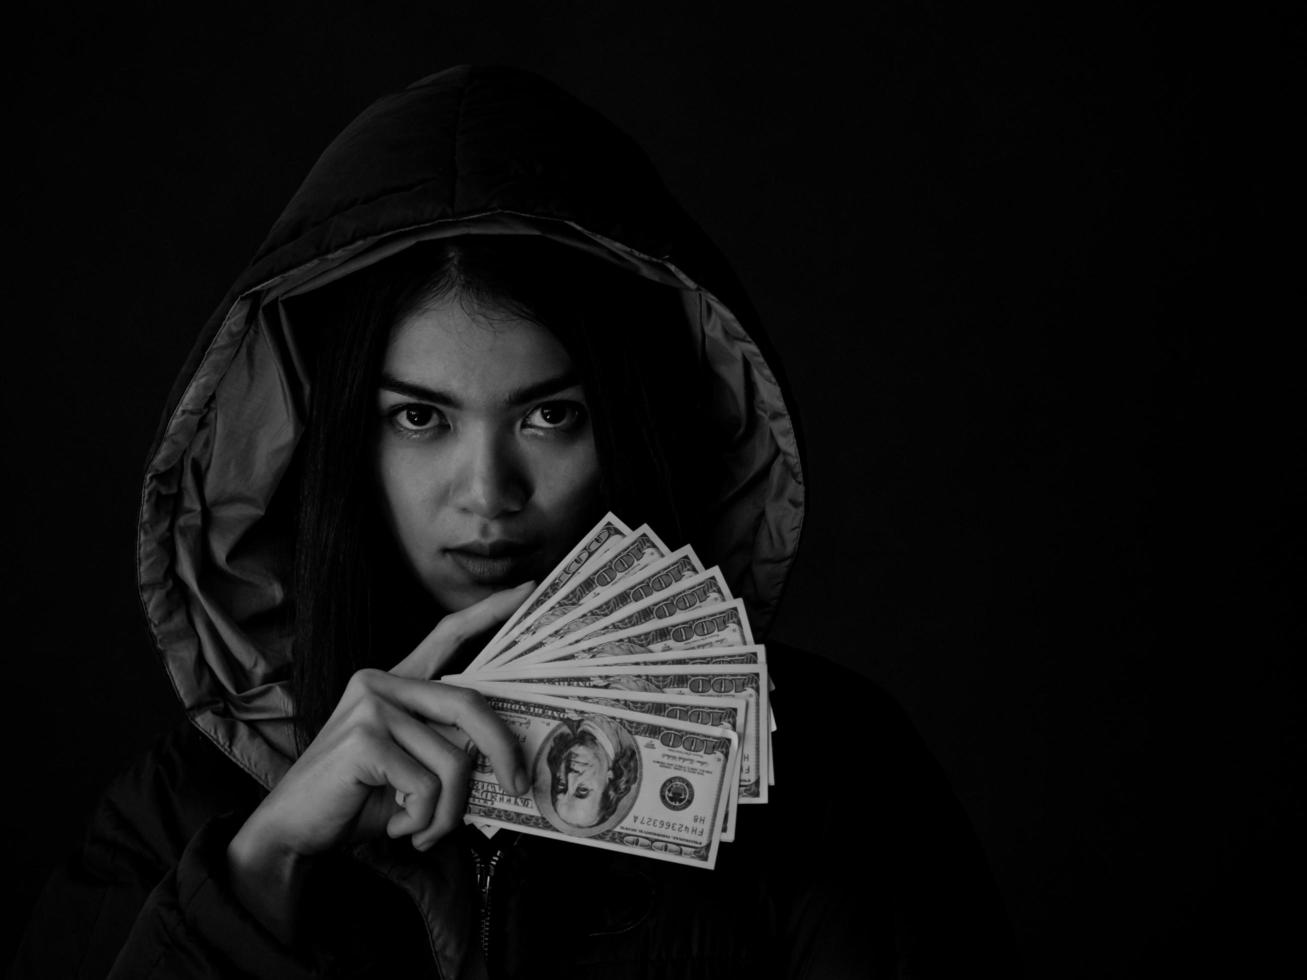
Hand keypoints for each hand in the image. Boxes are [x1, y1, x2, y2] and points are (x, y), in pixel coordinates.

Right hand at [227, 582, 533, 939]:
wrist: (291, 833)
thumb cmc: (357, 800)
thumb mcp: (411, 767)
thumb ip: (447, 746)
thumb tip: (509, 756)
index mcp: (394, 682)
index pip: (446, 635)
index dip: (488, 612)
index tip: (528, 588)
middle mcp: (380, 682)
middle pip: (470, 705)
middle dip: (504, 751)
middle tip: (518, 786)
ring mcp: (370, 707)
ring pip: (453, 761)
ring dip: (448, 811)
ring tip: (423, 829)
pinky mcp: (364, 740)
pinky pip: (427, 787)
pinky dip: (422, 820)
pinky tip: (398, 827)